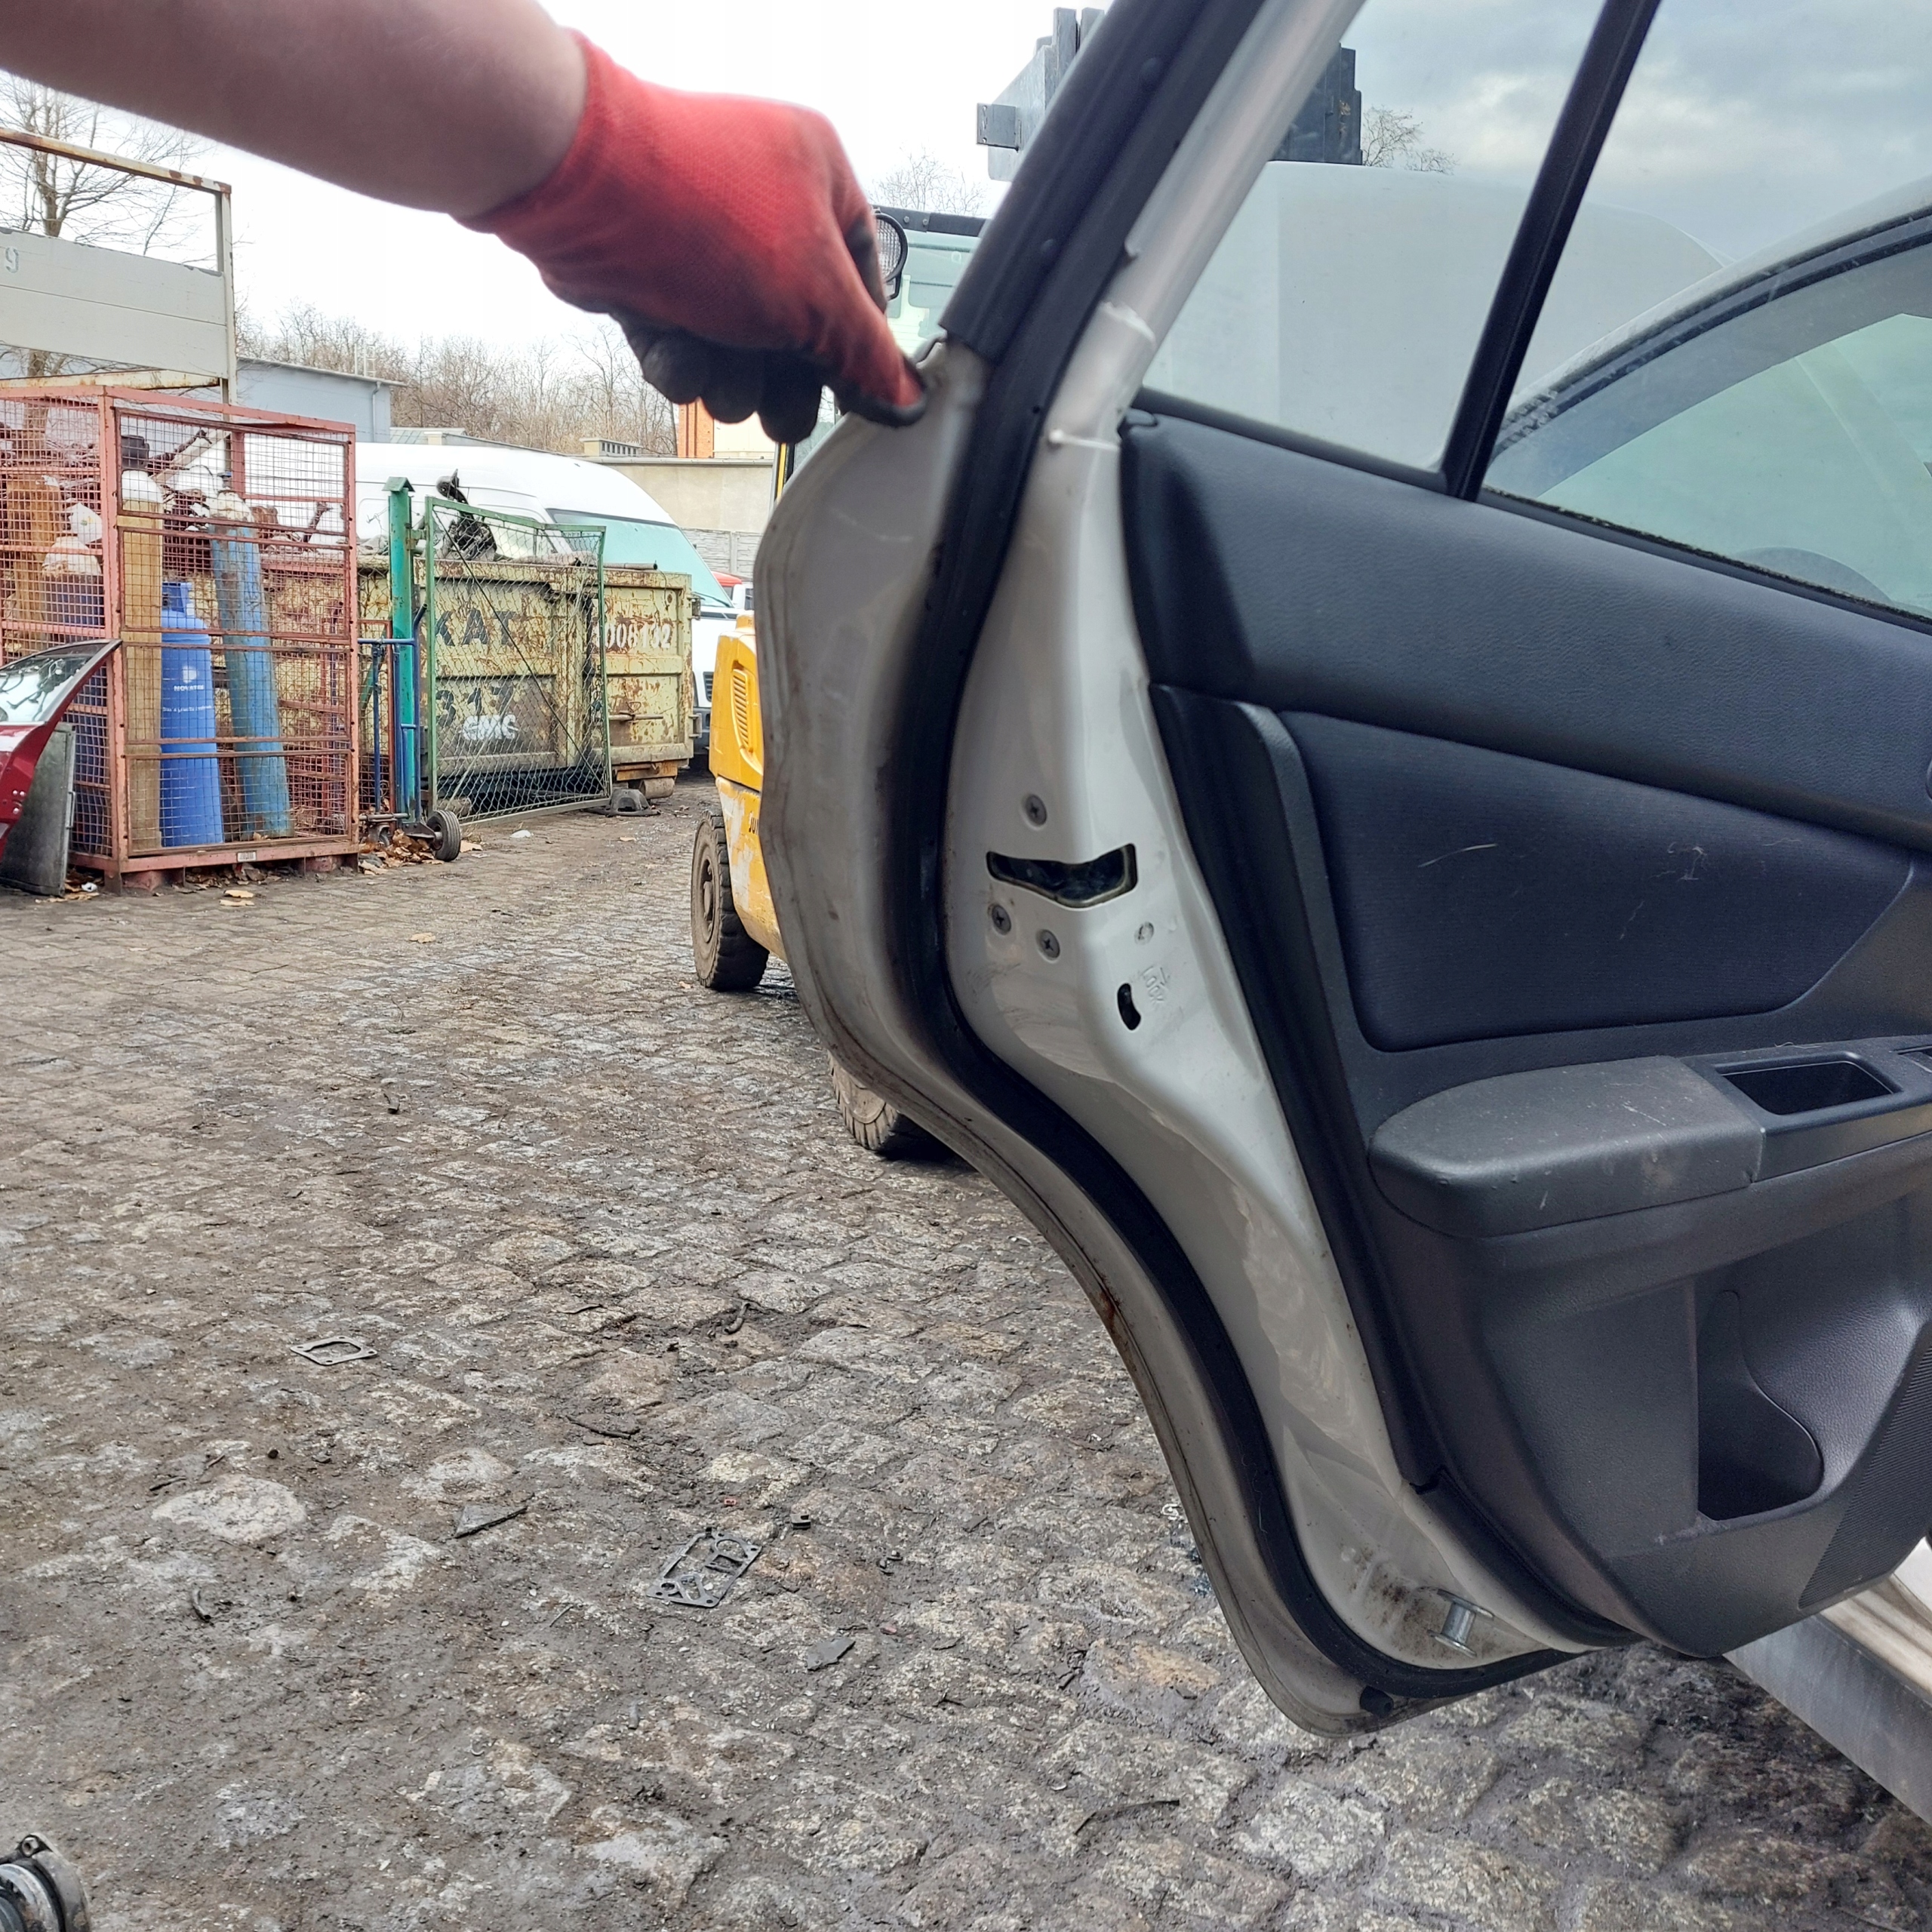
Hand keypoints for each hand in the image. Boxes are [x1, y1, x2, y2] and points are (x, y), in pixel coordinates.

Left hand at [466, 37, 923, 444]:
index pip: (864, 282)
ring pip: (737, 339)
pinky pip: (683, 335)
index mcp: (821, 178)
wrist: (579, 190)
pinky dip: (678, 358)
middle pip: (799, 324)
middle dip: (782, 378)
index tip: (852, 401)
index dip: (858, 349)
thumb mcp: (814, 296)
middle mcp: (764, 200)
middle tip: (778, 415)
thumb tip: (906, 397)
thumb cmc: (708, 219)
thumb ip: (864, 353)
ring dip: (728, 376)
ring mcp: (703, 237)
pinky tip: (670, 356)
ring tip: (715, 374)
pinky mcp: (650, 271)